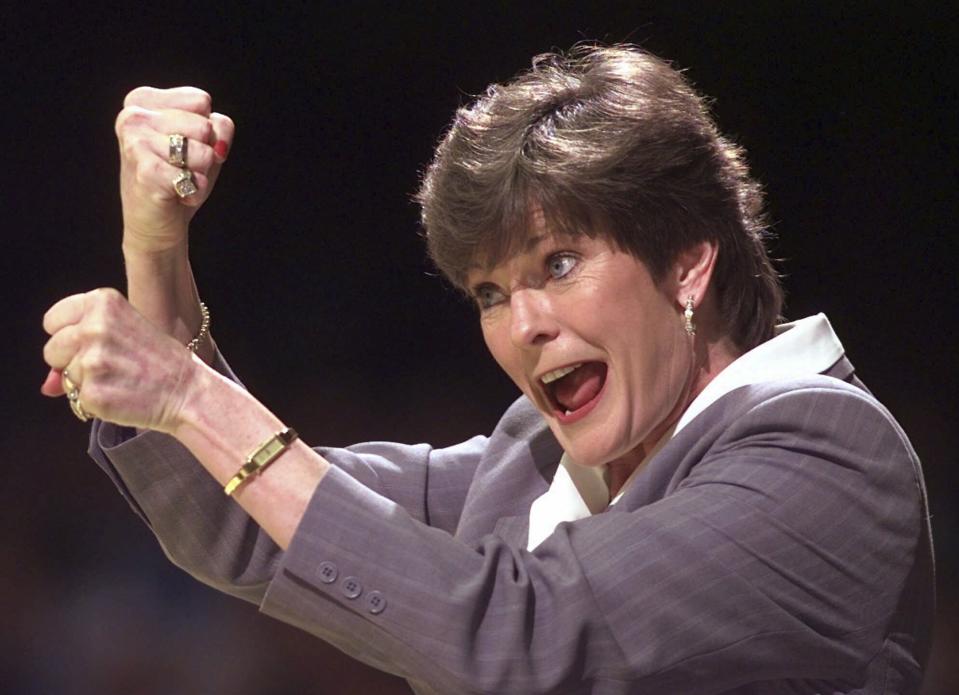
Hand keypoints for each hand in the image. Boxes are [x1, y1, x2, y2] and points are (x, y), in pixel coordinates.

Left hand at [41, 288, 201, 432]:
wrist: (187, 391)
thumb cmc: (159, 362)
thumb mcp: (124, 335)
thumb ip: (81, 347)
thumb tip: (47, 385)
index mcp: (103, 303)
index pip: (53, 321)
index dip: (67, 336)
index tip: (91, 345)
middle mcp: (95, 326)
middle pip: (52, 350)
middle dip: (70, 362)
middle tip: (108, 366)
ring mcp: (92, 360)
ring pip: (64, 377)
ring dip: (84, 383)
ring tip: (119, 380)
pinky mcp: (92, 391)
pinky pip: (76, 399)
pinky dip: (94, 402)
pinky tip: (120, 395)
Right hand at [115, 87, 234, 253]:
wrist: (156, 220)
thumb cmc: (178, 175)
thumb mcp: (204, 141)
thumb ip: (219, 127)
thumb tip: (216, 147)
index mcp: (142, 100)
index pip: (201, 101)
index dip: (206, 130)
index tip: (185, 144)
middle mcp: (133, 116)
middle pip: (205, 127)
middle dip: (204, 153)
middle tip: (181, 167)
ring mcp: (135, 143)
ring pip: (204, 153)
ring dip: (199, 174)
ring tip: (178, 179)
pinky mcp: (145, 171)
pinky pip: (195, 178)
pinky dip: (195, 192)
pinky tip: (176, 194)